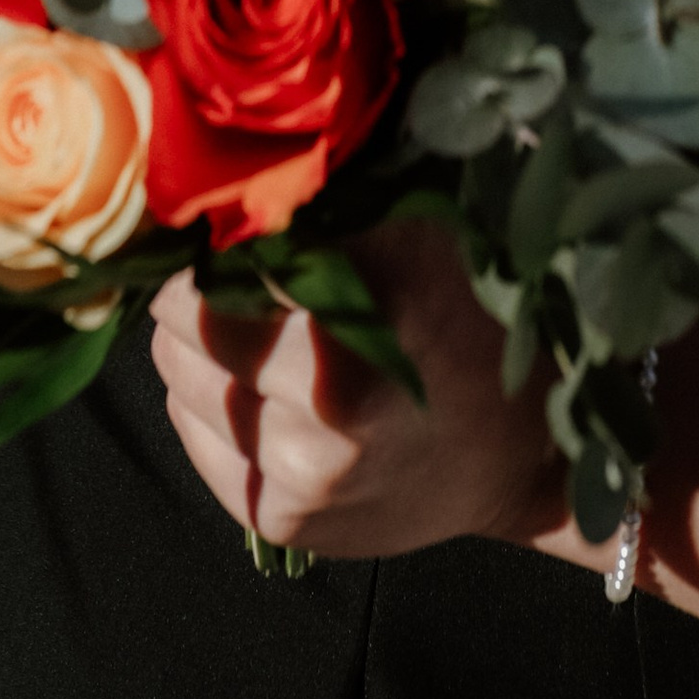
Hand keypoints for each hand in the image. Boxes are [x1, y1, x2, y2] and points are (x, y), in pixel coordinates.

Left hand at [148, 221, 560, 557]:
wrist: (521, 453)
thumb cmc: (474, 319)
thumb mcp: (423, 234)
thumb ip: (333, 204)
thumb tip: (235, 175)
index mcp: (365, 323)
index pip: (219, 269)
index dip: (213, 237)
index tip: (227, 222)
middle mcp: (325, 410)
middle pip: (185, 325)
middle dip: (199, 292)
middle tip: (236, 275)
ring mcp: (300, 478)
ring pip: (177, 383)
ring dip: (199, 348)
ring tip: (255, 330)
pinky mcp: (281, 522)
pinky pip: (195, 439)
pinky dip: (211, 405)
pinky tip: (262, 388)